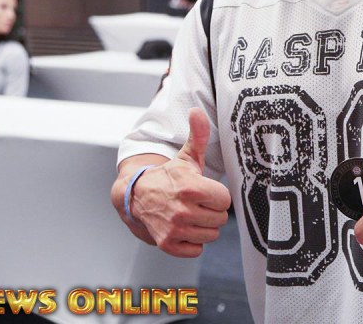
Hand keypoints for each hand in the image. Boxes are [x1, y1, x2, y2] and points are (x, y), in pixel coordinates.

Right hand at [130, 108, 230, 257]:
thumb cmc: (169, 177)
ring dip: (204, 227)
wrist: (137, 196)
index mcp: (190, 187)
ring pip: (210, 235)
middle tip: (198, 203)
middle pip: (220, 219)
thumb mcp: (186, 156)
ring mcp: (174, 229)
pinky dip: (193, 242)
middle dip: (212, 211)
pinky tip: (184, 228)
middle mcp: (182, 210)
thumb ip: (198, 135)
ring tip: (191, 214)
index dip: (218, 195)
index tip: (207, 191)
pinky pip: (197, 250)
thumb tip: (197, 111)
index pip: (225, 200)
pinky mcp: (168, 244)